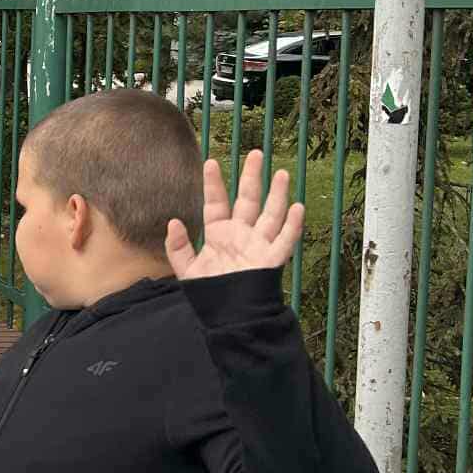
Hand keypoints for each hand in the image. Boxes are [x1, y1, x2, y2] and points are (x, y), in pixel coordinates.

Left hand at [165, 151, 304, 279]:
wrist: (227, 318)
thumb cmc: (210, 293)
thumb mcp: (187, 270)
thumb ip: (179, 247)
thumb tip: (174, 222)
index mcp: (219, 234)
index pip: (216, 203)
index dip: (213, 183)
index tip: (210, 162)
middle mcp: (241, 234)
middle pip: (248, 200)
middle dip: (252, 177)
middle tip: (256, 153)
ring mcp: (257, 245)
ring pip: (270, 214)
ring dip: (278, 194)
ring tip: (282, 172)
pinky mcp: (270, 261)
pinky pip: (285, 240)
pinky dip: (292, 225)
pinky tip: (298, 207)